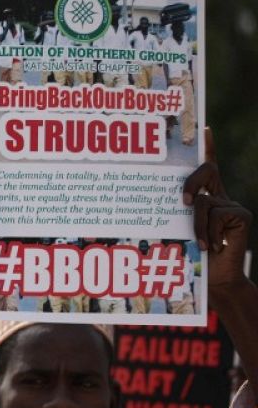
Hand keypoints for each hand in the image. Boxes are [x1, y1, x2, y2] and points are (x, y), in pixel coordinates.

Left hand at [182, 127, 251, 297]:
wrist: (216, 279)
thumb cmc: (193, 256)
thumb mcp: (179, 231)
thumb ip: (177, 213)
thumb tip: (165, 200)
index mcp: (206, 197)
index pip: (206, 168)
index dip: (208, 147)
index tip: (204, 128)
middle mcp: (221, 196)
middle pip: (206, 171)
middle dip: (192, 181)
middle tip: (183, 201)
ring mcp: (232, 204)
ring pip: (204, 201)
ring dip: (195, 224)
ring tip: (199, 243)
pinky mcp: (241, 214)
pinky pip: (215, 213)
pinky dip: (207, 231)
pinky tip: (212, 245)